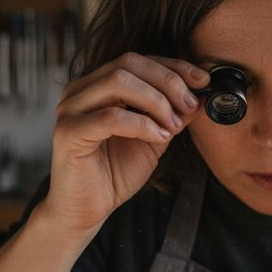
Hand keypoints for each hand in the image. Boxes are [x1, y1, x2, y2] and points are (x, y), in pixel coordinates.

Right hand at [44, 53, 208, 232]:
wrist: (85, 211)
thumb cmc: (113, 174)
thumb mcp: (153, 140)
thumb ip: (171, 116)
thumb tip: (200, 97)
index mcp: (98, 86)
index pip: (138, 60)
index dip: (173, 67)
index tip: (202, 80)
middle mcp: (81, 90)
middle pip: (129, 64)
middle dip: (168, 82)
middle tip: (190, 105)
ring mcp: (71, 109)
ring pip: (118, 82)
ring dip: (156, 102)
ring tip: (172, 126)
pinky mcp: (69, 132)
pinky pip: (110, 116)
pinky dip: (141, 124)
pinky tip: (158, 138)